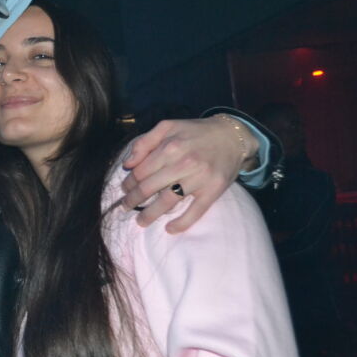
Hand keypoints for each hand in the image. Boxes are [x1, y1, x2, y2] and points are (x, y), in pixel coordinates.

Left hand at [121, 117, 258, 232]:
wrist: (232, 136)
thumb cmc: (196, 132)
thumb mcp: (168, 127)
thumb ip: (144, 142)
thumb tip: (127, 164)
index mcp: (170, 147)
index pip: (141, 171)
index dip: (129, 183)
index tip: (124, 190)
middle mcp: (184, 163)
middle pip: (149, 188)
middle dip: (133, 200)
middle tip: (125, 207)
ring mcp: (199, 179)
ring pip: (167, 201)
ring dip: (150, 214)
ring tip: (140, 221)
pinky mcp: (213, 191)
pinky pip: (195, 211)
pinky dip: (182, 223)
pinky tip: (169, 229)